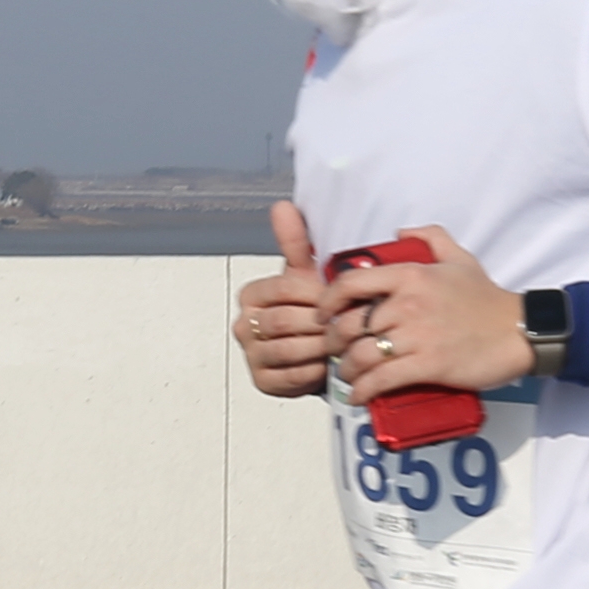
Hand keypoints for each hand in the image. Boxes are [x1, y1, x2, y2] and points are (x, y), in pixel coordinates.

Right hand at [236, 205, 336, 398]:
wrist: (322, 350)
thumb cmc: (314, 310)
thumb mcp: (308, 275)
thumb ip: (296, 242)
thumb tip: (283, 207)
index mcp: (253, 294)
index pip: (284, 288)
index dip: (315, 294)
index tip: (335, 298)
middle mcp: (245, 324)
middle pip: (285, 320)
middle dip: (319, 323)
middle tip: (344, 324)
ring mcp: (251, 354)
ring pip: (288, 349)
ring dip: (319, 347)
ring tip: (339, 343)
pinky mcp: (262, 381)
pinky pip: (291, 375)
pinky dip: (314, 370)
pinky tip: (328, 363)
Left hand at [326, 223, 533, 396]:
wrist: (517, 331)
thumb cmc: (487, 299)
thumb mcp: (460, 257)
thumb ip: (430, 238)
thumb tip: (401, 232)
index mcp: (409, 276)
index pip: (351, 283)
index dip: (327, 300)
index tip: (322, 312)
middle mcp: (406, 304)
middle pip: (349, 325)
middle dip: (333, 342)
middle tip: (335, 350)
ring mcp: (416, 336)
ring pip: (360, 355)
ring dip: (347, 370)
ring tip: (347, 375)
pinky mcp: (426, 366)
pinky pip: (381, 380)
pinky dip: (363, 390)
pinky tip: (358, 396)